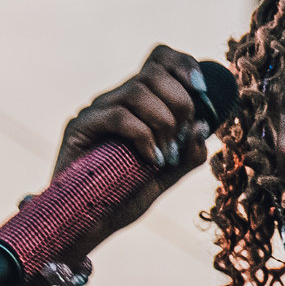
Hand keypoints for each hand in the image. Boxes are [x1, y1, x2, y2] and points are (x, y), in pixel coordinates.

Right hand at [52, 46, 213, 248]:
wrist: (89, 226)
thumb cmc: (125, 198)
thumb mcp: (167, 176)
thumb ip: (187, 153)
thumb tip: (204, 125)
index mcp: (138, 104)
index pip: (160, 59)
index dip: (185, 65)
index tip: (204, 93)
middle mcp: (116, 100)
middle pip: (153, 72)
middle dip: (180, 103)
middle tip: (181, 139)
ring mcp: (96, 112)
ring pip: (138, 92)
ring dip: (164, 124)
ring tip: (166, 156)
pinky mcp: (80, 128)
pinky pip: (119, 117)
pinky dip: (144, 137)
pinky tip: (152, 159)